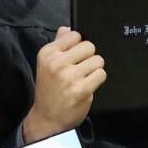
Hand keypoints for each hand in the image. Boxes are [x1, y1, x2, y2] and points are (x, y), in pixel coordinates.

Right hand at [21, 28, 104, 142]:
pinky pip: (101, 74)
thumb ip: (58, 44)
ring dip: (94, 69)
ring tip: (84, 78)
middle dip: (89, 56)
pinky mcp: (82, 89)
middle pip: (89, 46)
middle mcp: (57, 63)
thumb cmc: (49, 89)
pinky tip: (87, 85)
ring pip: (98, 60)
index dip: (78, 45)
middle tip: (81, 68)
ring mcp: (70, 76)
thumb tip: (67, 28)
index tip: (74, 56)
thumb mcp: (47, 64)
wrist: (47, 118)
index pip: (74, 35)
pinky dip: (97, 80)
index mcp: (47, 53)